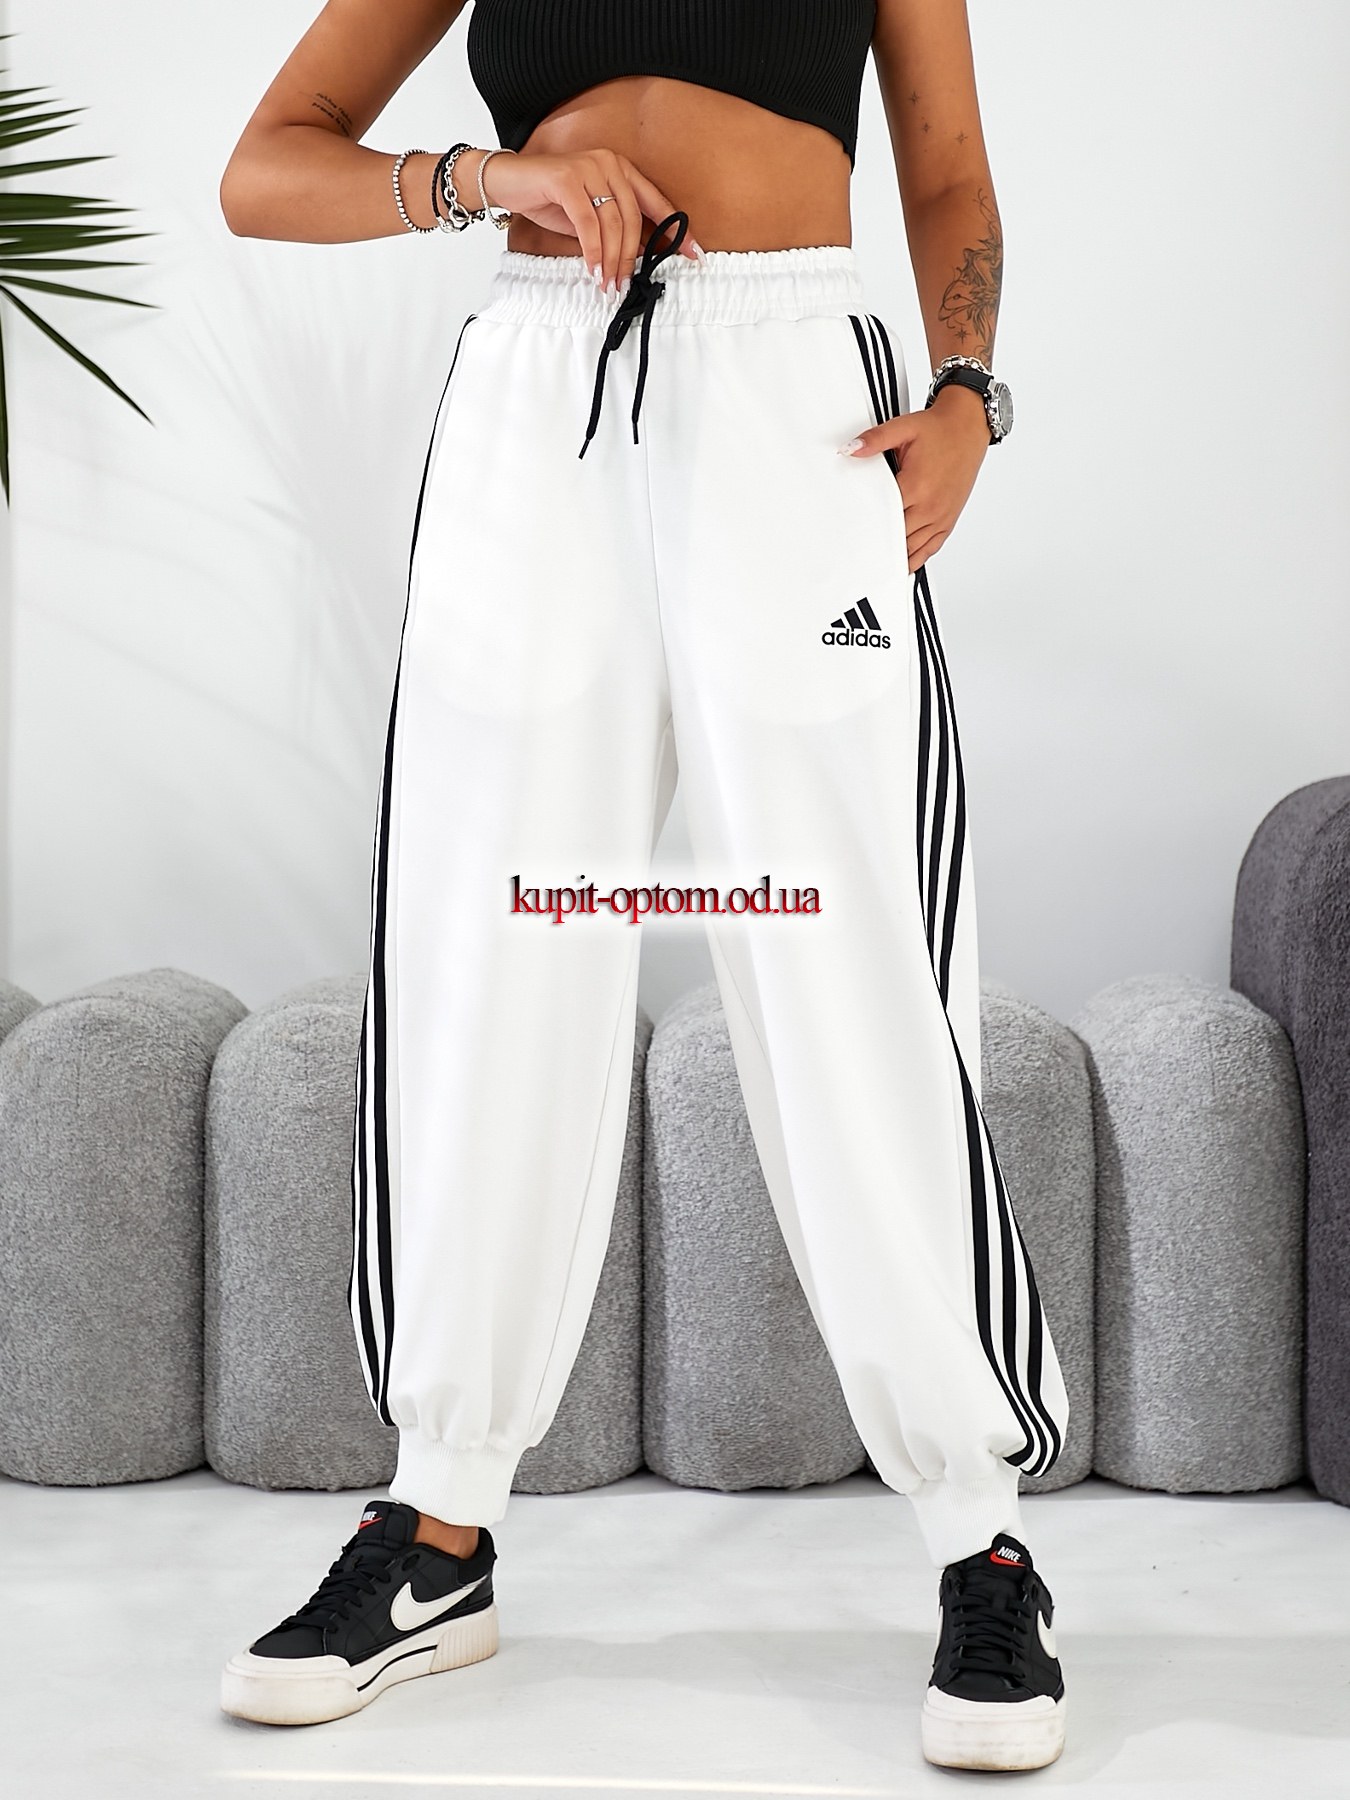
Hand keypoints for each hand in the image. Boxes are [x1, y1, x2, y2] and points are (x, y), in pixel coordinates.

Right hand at [475, 147, 701, 289]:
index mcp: (620, 169)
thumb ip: (613, 228)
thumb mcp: (589, 216)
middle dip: (631, 257)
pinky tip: (594, 270)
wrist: (508, 182)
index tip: (693, 254)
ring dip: (612, 260)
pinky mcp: (567, 178)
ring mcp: (589, 167)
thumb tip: (638, 258)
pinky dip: (593, 251)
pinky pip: (588, 223)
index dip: (675, 229)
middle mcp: (609, 163)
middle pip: (632, 218)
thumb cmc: (549, 199)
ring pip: (612, 222)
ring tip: (609, 284)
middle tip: (625, 285)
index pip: (655, 201)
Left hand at [841, 383, 989, 571]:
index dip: (867, 529)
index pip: (884, 518)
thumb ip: (875, 440)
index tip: (853, 537)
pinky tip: (904, 564)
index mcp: (916, 486)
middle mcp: (930, 506)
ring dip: (896, 555)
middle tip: (859, 555)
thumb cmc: (940, 430)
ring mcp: (941, 515)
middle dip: (880, 544)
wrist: (968, 427)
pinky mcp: (949, 519)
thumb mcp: (903, 428)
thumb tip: (850, 449)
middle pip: (897, 538)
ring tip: (876, 566)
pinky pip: (931, 547)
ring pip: (913, 548)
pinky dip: (916, 557)